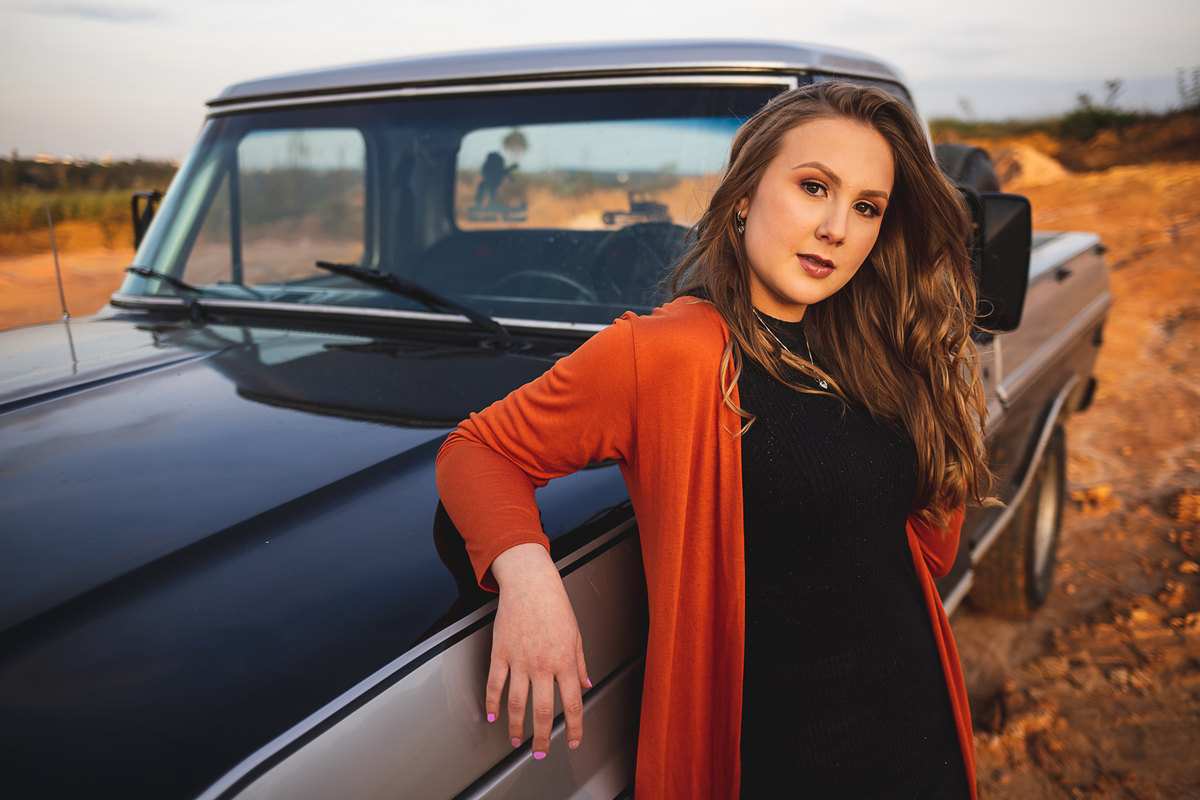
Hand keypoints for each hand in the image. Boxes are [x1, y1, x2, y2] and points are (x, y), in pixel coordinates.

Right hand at [487, 543, 590, 757]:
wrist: (530, 583)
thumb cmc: (555, 605)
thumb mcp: (576, 634)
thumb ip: (580, 663)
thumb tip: (586, 684)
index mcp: (565, 661)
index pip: (573, 703)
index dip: (575, 728)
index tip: (574, 741)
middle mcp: (543, 664)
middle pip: (544, 711)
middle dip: (543, 738)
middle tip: (541, 752)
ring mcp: (519, 660)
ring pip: (517, 704)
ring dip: (516, 727)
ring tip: (516, 740)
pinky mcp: (500, 653)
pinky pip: (495, 685)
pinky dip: (492, 703)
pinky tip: (493, 715)